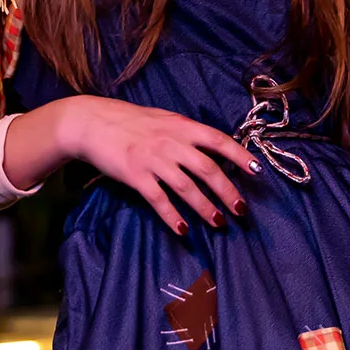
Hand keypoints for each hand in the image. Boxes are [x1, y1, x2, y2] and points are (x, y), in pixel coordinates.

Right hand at [5, 95, 258, 234]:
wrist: (92, 122)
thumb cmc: (129, 121)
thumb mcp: (163, 119)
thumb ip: (185, 132)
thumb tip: (212, 149)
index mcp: (181, 126)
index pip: (218, 140)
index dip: (240, 156)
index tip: (257, 172)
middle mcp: (171, 141)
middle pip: (208, 169)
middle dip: (228, 192)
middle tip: (241, 211)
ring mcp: (152, 159)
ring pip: (187, 187)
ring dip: (205, 208)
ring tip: (218, 223)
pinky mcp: (135, 175)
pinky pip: (159, 200)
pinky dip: (173, 216)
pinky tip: (183, 230)